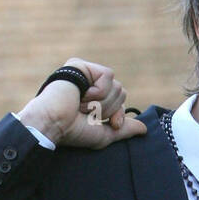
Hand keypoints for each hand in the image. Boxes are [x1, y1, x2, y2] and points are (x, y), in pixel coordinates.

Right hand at [17, 58, 146, 148]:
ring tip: (80, 105)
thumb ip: (124, 129)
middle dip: (108, 109)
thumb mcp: (104, 134)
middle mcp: (89, 84)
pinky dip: (97, 91)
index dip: (118, 114)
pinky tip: (80, 95)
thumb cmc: (73, 131)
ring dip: (101, 103)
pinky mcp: (81, 65)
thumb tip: (144, 129)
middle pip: (121, 92)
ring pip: (116, 86)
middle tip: (86, 113)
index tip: (110, 124)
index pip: (119, 101)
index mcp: (93, 98)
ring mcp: (85, 73)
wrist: (54, 124)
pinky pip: (107, 76)